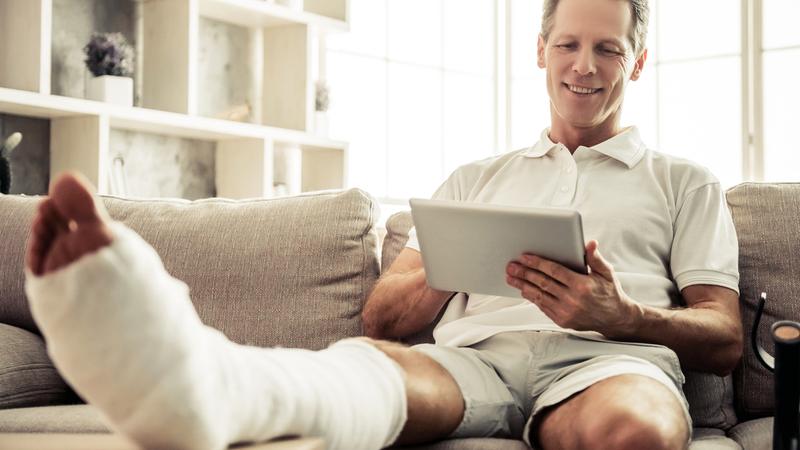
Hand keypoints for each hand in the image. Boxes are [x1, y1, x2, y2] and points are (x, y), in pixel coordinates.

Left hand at [505, 240, 641, 336]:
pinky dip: (532, 298)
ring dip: (523, 286)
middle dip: (524, 273)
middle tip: (511, 266)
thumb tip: (590, 243)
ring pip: (539, 296)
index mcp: (582, 285)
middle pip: (543, 283)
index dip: (537, 263)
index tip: (524, 257)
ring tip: (511, 277)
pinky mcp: (562, 320)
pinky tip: (523, 289)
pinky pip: (543, 307)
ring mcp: (567, 312)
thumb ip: (595, 258)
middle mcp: (573, 300)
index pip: (554, 271)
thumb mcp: (607, 273)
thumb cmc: (610, 292)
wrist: (615, 319)